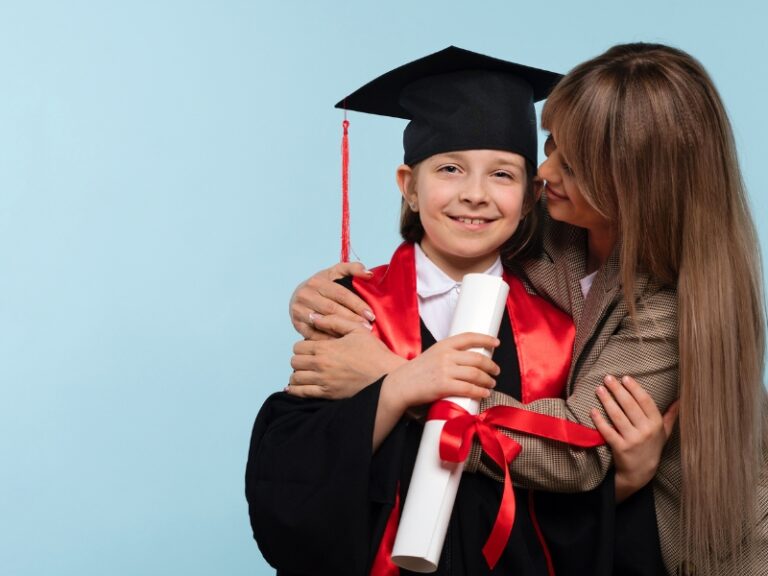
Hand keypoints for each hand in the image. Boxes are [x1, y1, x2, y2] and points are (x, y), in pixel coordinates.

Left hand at [287, 327, 405, 398]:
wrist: (387, 375)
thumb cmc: (374, 352)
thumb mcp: (356, 329)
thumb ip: (333, 321)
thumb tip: (313, 317)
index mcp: (325, 347)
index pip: (298, 346)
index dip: (303, 346)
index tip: (311, 348)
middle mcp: (320, 364)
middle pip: (294, 361)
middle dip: (299, 359)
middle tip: (308, 359)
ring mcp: (323, 381)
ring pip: (295, 377)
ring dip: (298, 374)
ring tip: (305, 372)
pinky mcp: (328, 394)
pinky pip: (302, 393)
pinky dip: (295, 390)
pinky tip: (296, 387)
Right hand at [289, 262, 374, 339]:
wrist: (299, 296)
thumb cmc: (323, 285)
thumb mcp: (335, 273)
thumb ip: (352, 269)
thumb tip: (368, 273)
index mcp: (317, 281)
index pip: (341, 294)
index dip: (357, 304)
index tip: (371, 314)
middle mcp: (305, 295)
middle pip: (332, 309)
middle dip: (352, 319)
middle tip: (368, 327)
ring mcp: (299, 310)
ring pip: (323, 322)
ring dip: (341, 330)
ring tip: (357, 335)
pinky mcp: (296, 324)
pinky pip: (314, 335)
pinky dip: (328, 339)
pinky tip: (342, 342)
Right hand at [381, 333, 500, 414]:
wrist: (401, 384)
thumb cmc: (417, 371)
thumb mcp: (433, 354)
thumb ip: (449, 354)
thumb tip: (471, 359)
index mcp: (443, 345)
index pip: (469, 337)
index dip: (485, 339)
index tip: (496, 342)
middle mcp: (446, 356)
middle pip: (477, 359)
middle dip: (491, 366)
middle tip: (496, 370)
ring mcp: (445, 371)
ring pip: (476, 374)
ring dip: (488, 380)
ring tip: (491, 384)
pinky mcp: (444, 386)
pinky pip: (469, 388)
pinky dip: (480, 392)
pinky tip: (484, 393)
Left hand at [590, 375, 678, 501]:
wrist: (640, 473)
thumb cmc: (651, 447)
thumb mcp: (665, 432)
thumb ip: (671, 415)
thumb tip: (680, 398)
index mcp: (657, 424)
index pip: (645, 401)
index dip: (635, 388)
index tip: (625, 377)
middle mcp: (646, 431)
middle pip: (630, 406)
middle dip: (618, 390)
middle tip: (608, 378)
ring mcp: (633, 440)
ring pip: (618, 416)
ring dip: (607, 401)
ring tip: (599, 389)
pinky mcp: (620, 448)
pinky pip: (608, 432)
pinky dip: (599, 421)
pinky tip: (592, 410)